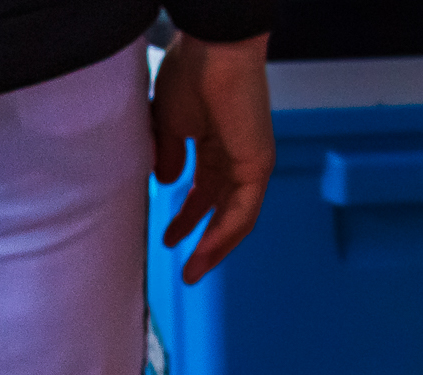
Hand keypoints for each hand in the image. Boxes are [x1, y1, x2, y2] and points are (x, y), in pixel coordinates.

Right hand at [151, 31, 273, 283]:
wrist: (212, 53)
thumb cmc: (190, 75)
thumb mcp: (168, 125)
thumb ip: (168, 155)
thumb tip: (164, 182)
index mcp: (217, 146)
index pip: (205, 192)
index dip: (188, 217)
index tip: (169, 238)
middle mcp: (237, 158)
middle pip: (223, 212)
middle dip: (203, 242)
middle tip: (187, 271)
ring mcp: (250, 163)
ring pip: (236, 219)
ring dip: (215, 248)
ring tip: (193, 273)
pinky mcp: (258, 166)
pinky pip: (243, 211)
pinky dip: (224, 234)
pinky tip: (204, 251)